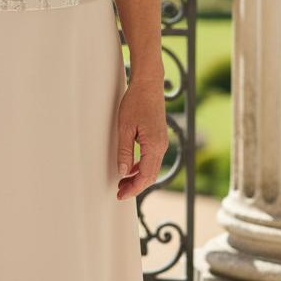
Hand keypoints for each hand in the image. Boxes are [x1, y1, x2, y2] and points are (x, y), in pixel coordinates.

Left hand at [115, 75, 167, 199]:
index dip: (132, 188)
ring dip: (138, 177)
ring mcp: (162, 142)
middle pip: (150, 175)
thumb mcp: (125, 127)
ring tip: (122, 182)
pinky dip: (141, 166)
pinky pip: (152, 158)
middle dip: (135, 186)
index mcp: (154, 146)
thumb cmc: (135, 102)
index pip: (145, 176)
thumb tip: (123, 172)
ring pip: (152, 168)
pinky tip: (130, 167)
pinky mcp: (159, 137)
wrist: (148, 85)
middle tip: (119, 192)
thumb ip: (124, 151)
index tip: (120, 195)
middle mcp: (161, 147)